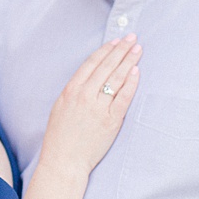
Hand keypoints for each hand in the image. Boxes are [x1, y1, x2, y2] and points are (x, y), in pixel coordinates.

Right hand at [41, 36, 142, 175]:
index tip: (116, 41)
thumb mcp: (61, 107)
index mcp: (70, 90)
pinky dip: (131, 83)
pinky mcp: (111, 120)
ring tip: (138, 50)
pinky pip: (124, 97)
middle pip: (107, 66)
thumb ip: (75, 91)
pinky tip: (137, 72)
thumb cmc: (60, 136)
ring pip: (116, 78)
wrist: (63, 160)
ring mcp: (98, 107)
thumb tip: (90, 76)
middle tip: (132, 38)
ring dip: (129, 61)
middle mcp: (84, 95)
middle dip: (121, 49)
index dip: (106, 50)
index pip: (92, 63)